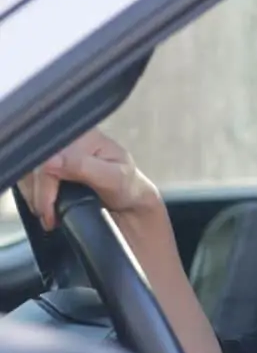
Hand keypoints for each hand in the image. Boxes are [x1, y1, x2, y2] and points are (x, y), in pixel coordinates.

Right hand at [17, 128, 158, 230]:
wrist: (129, 199)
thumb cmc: (127, 185)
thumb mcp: (114, 177)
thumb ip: (85, 167)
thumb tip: (51, 161)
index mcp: (84, 134)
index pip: (50, 155)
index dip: (46, 183)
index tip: (49, 208)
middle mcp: (68, 138)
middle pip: (36, 164)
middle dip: (39, 195)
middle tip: (49, 218)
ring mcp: (59, 151)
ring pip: (30, 172)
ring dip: (36, 197)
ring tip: (49, 216)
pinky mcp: (52, 164)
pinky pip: (32, 177)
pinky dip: (36, 195)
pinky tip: (46, 208)